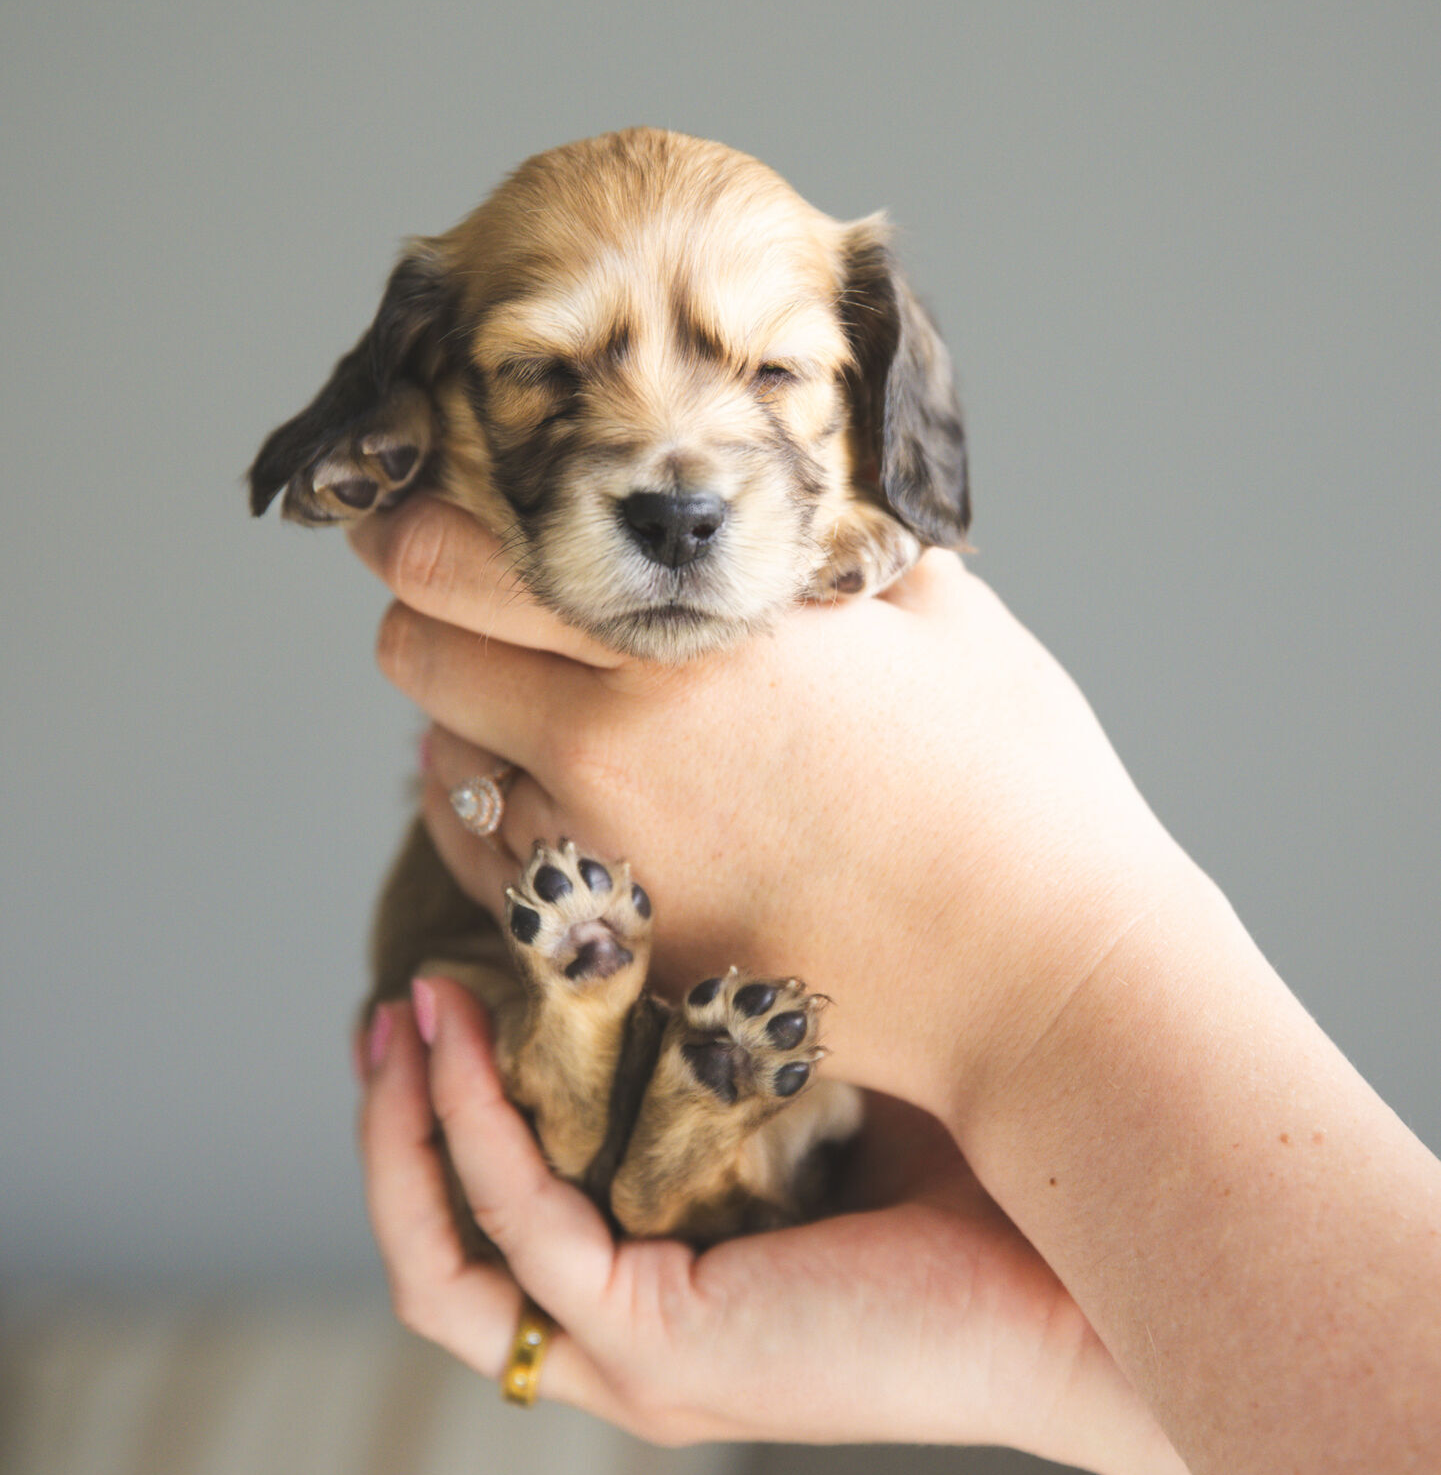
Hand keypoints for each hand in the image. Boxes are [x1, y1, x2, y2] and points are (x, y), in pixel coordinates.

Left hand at [349, 495, 1195, 1124]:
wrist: (1042, 978)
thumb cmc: (1014, 785)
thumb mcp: (940, 612)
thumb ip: (841, 543)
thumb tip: (810, 496)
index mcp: (678, 636)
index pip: (453, 562)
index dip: (408, 526)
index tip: (406, 508)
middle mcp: (607, 746)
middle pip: (415, 660)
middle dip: (430, 619)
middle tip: (482, 601)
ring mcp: (604, 861)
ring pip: (446, 772)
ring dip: (472, 729)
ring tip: (545, 709)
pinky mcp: (623, 951)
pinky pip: (500, 876)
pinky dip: (507, 827)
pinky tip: (564, 806)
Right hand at [360, 975, 1214, 1474]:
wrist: (1098, 1283)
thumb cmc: (989, 1177)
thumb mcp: (816, 1080)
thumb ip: (729, 1029)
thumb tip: (676, 877)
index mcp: (670, 1284)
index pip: (504, 1218)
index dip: (450, 1111)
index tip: (446, 983)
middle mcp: (636, 1334)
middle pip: (442, 1254)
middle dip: (394, 1127)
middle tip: (391, 1009)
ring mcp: (644, 1356)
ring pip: (446, 1270)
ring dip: (404, 1140)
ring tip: (401, 1020)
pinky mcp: (672, 1349)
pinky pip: (528, 1236)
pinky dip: (480, 1138)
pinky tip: (473, 1040)